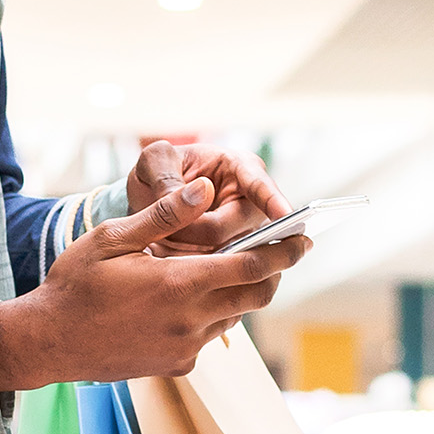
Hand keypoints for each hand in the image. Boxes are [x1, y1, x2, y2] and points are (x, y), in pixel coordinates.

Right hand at [0, 177, 309, 389]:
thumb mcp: (113, 238)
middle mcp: (190, 320)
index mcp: (179, 284)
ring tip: (228, 267)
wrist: (49, 342)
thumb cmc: (76, 283)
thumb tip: (204, 189)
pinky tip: (187, 298)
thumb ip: (164, 215)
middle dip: (274, 272)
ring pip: (235, 316)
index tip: (303, 238)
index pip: (252, 265)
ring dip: (240, 291)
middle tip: (281, 251)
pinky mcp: (177, 365)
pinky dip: (211, 314)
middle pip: (256, 295)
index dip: (284, 251)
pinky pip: (209, 335)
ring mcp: (185, 347)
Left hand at [127, 140, 290, 255]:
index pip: (260, 185)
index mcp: (240, 167)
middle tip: (165, 229)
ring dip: (194, 253)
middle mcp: (252, 201)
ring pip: (230, 254)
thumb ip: (167, 176)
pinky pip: (224, 271)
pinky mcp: (236, 258)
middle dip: (199, 232)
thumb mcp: (154, 162)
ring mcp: (247, 233)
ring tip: (164, 242)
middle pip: (238, 230)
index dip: (273, 201)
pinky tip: (173, 262)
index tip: (285, 216)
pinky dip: (195, 268)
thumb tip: (201, 192)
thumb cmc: (159, 172)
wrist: (149, 200)